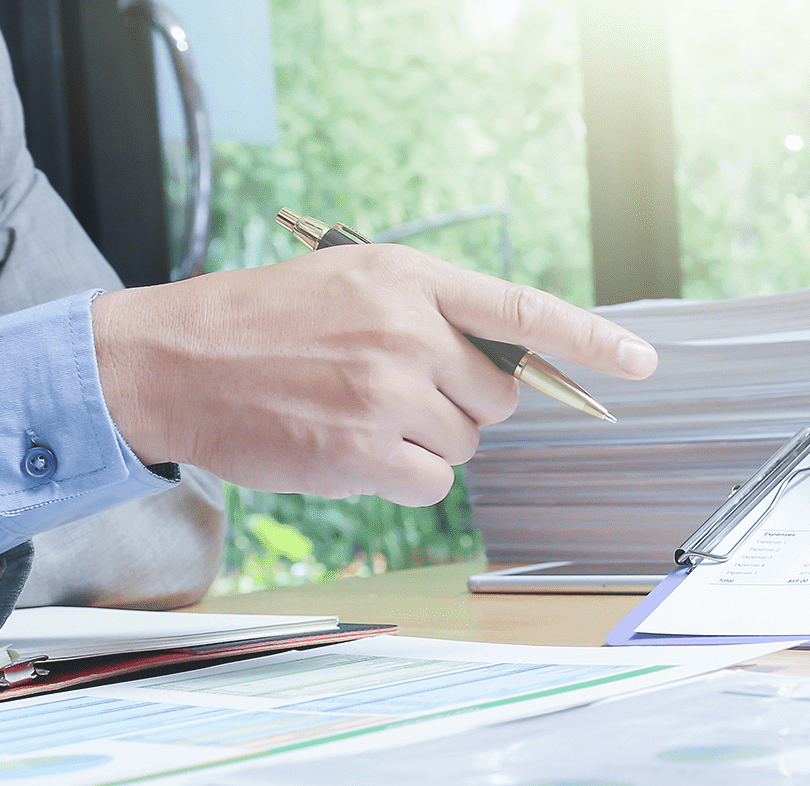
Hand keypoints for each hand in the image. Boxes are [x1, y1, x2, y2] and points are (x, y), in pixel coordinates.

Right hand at [93, 245, 657, 505]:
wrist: (167, 362)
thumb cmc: (260, 323)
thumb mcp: (349, 281)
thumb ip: (430, 311)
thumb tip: (507, 365)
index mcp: (408, 277)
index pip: (524, 312)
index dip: (593, 340)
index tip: (642, 362)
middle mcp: (407, 331)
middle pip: (500, 396)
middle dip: (464, 403)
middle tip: (396, 389)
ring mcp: (386, 393)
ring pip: (465, 444)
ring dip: (425, 442)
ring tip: (355, 413)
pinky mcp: (362, 452)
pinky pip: (432, 483)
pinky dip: (402, 477)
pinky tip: (350, 450)